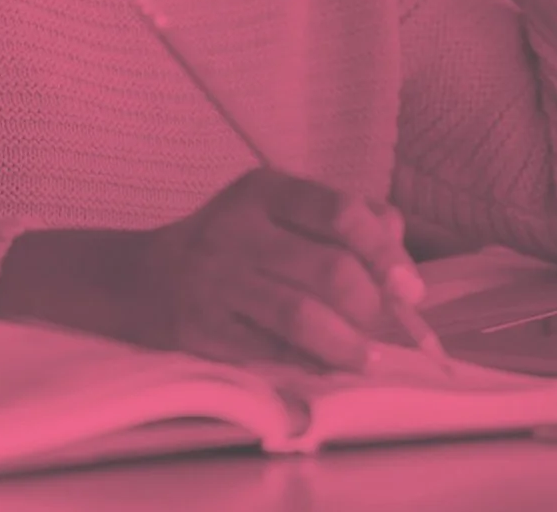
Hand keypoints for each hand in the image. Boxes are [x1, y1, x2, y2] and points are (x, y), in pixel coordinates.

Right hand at [133, 168, 426, 370]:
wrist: (148, 278)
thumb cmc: (239, 241)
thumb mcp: (283, 210)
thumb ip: (347, 220)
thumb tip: (399, 257)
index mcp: (267, 191)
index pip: (341, 212)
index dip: (385, 252)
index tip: (408, 286)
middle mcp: (238, 229)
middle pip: (329, 269)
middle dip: (369, 304)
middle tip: (381, 322)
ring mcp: (218, 280)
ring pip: (301, 315)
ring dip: (345, 343)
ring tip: (365, 356)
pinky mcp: (204, 327)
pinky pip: (270, 348)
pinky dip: (309, 360)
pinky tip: (328, 364)